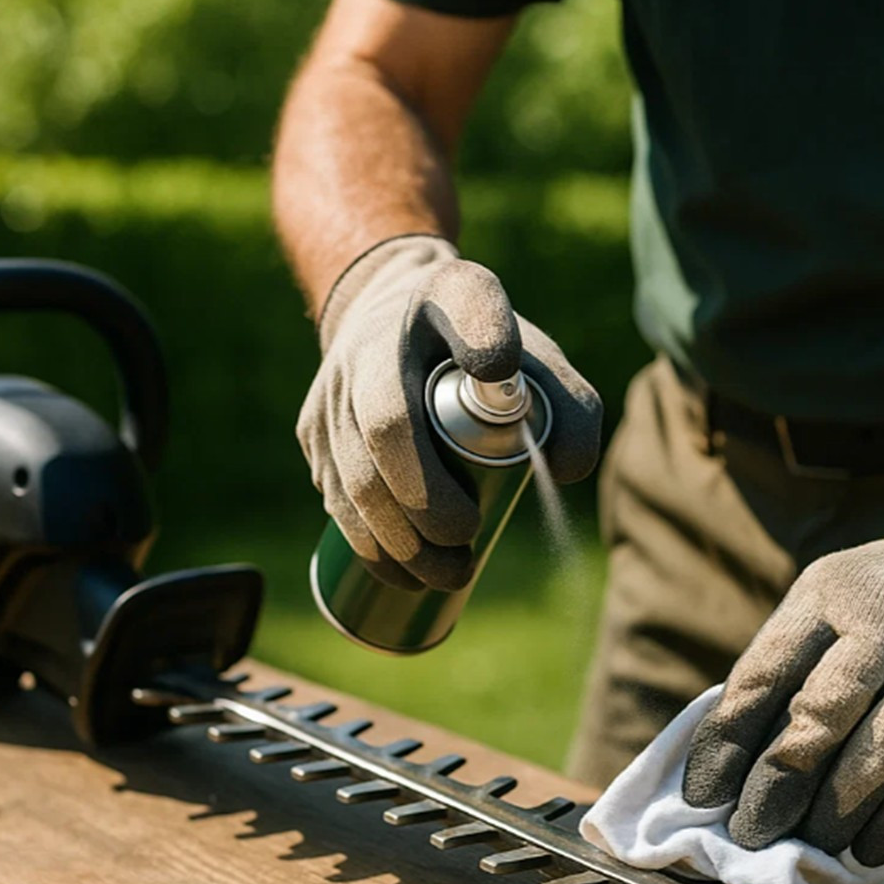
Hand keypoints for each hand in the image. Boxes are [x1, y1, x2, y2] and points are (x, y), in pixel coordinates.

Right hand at [297, 234, 601, 590]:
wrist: (398, 307)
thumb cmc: (486, 340)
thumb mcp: (542, 355)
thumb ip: (571, 408)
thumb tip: (561, 473)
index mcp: (422, 318)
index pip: (404, 402)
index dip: (424, 475)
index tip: (472, 521)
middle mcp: (361, 354)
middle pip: (371, 461)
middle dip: (417, 526)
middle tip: (463, 562)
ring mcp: (329, 397)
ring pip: (347, 489)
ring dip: (392, 549)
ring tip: (447, 577)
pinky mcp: (312, 434)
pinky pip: (334, 499)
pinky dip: (368, 547)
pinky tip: (404, 577)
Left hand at [683, 484, 883, 864]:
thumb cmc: (874, 611)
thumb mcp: (820, 609)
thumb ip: (780, 673)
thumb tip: (727, 772)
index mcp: (829, 593)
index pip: (767, 672)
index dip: (729, 739)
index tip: (702, 797)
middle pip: (826, 710)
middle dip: (781, 781)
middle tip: (751, 834)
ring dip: (838, 809)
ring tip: (806, 847)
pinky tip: (866, 850)